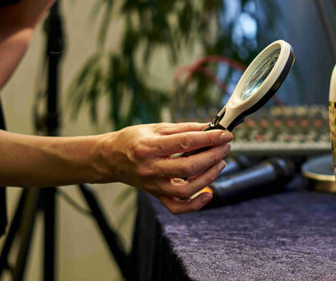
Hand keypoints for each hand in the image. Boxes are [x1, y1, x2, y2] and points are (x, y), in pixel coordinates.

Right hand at [98, 122, 232, 213]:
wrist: (110, 159)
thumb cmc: (132, 140)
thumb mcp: (155, 127)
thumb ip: (183, 128)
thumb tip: (209, 128)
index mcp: (149, 147)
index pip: (184, 142)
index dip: (208, 138)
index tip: (224, 134)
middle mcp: (150, 169)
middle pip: (188, 167)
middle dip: (212, 156)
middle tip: (225, 146)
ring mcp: (153, 185)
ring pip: (186, 189)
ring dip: (209, 176)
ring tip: (220, 162)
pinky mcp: (156, 196)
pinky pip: (178, 207)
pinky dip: (196, 203)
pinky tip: (209, 193)